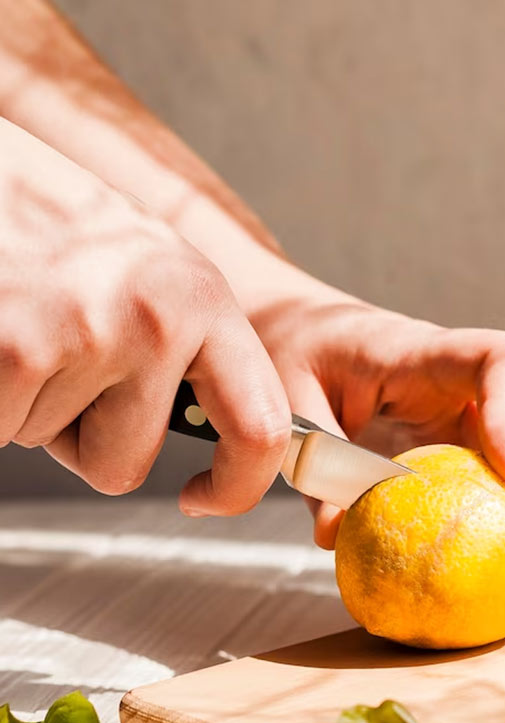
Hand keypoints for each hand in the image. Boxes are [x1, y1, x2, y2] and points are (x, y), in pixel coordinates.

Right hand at [0, 120, 290, 512]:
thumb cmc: (54, 223)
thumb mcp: (149, 270)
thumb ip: (189, 349)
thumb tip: (221, 431)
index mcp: (205, 301)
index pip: (259, 427)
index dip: (237, 486)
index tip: (205, 499)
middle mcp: (157, 319)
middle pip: (125, 465)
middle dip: (82, 437)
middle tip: (57, 359)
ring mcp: (86, 334)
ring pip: (50, 444)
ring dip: (29, 404)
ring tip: (22, 322)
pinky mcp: (14, 349)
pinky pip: (1, 428)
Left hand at [247, 290, 504, 604]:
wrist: (299, 334)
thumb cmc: (294, 351)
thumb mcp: (290, 399)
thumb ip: (319, 460)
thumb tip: (337, 537)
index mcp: (424, 352)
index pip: (502, 361)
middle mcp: (461, 388)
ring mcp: (462, 423)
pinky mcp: (450, 455)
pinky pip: (482, 497)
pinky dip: (498, 543)